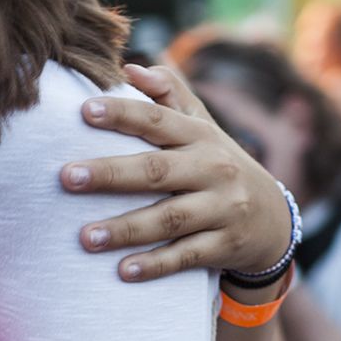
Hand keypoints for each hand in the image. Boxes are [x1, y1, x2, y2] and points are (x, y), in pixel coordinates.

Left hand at [62, 63, 293, 282]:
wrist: (274, 220)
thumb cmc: (218, 165)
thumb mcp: (202, 127)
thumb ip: (168, 95)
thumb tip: (129, 68)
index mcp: (199, 136)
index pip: (157, 121)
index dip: (122, 114)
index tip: (83, 111)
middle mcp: (212, 169)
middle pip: (156, 170)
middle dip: (110, 174)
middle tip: (66, 178)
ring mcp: (221, 208)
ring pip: (169, 218)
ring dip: (125, 228)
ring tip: (85, 237)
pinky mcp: (225, 245)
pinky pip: (186, 256)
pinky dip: (156, 265)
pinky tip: (122, 272)